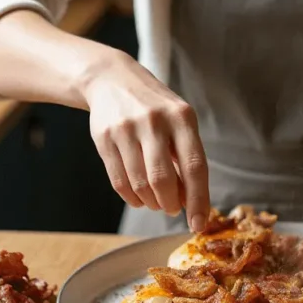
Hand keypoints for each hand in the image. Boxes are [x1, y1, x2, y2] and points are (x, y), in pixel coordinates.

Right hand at [83, 52, 209, 232]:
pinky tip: (139, 197)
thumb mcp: (179, 120)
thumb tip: (191, 201)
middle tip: (172, 209)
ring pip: (139, 184)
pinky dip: (132, 198)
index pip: (194, 166)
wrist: (112, 79)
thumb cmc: (155, 106)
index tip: (198, 223)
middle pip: (163, 180)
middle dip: (170, 204)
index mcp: (182, 117)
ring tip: (156, 201)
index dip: (198, 199)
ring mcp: (126, 129)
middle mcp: (154, 121)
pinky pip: (119, 181)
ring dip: (151, 202)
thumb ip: (186, 156)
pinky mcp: (104, 138)